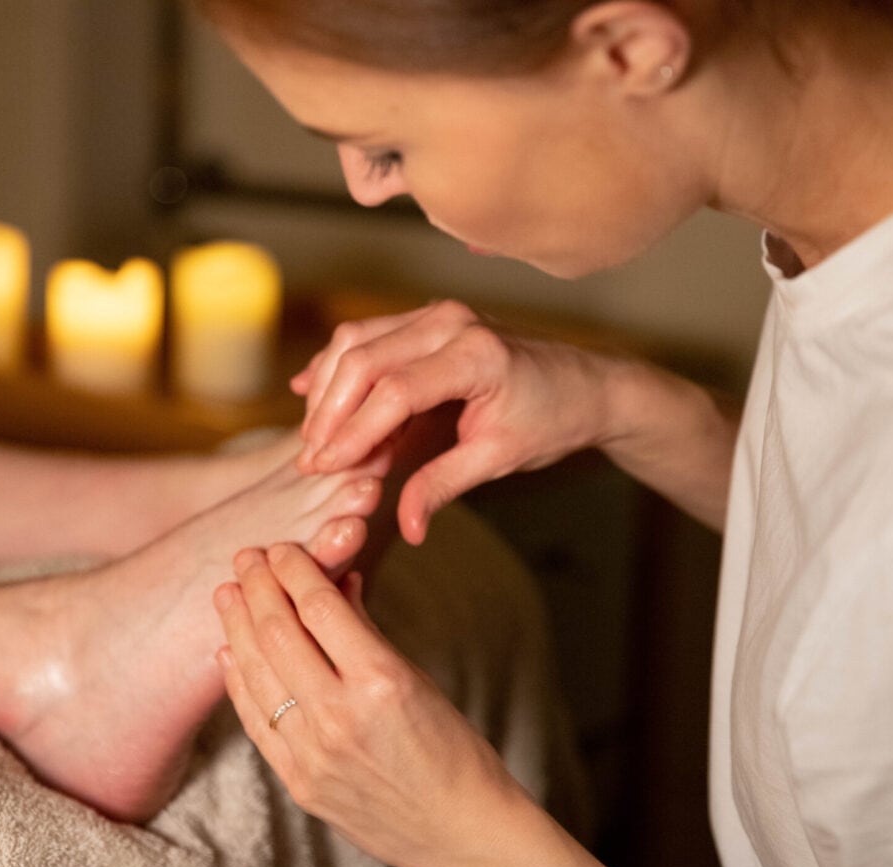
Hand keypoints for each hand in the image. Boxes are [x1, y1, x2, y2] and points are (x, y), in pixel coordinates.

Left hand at [212, 542, 531, 866]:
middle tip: (246, 558)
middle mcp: (340, 717)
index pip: (319, 608)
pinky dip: (238, 681)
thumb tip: (337, 581)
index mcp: (381, 683)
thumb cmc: (454, 752)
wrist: (462, 833)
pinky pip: (256, 722)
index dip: (293, 569)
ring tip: (227, 594)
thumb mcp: (418, 679)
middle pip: (278, 634)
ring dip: (237, 627)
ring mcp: (313, 755)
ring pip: (256, 674)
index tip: (281, 548)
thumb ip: (367, 631)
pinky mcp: (298, 784)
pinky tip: (229, 651)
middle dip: (256, 588)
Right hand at [292, 300, 614, 542]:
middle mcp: (451, 322)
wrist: (583, 385)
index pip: (395, 392)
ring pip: (356, 341)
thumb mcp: (498, 459)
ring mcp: (436, 314)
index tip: (325, 467)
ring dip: (328, 388)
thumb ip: (444, 485)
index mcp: (475, 355)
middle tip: (312, 459)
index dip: (353, 432)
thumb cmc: (549, 421)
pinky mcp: (426, 318)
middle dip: (330, 412)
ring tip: (316, 439)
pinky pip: (368, 335)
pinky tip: (309, 391)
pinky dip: (338, 365)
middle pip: (364, 359)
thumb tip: (408, 527)